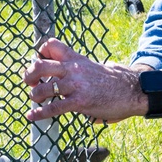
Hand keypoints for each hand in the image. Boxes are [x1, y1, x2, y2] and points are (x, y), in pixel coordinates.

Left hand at [25, 37, 150, 122]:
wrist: (132, 90)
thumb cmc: (113, 81)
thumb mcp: (92, 67)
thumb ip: (77, 69)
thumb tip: (63, 78)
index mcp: (76, 58)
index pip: (50, 45)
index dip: (39, 53)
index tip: (39, 63)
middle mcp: (73, 69)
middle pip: (39, 65)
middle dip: (29, 75)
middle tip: (30, 82)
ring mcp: (75, 85)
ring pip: (43, 89)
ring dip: (34, 96)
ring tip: (36, 100)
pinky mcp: (79, 102)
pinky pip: (53, 107)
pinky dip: (39, 113)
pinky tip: (32, 117)